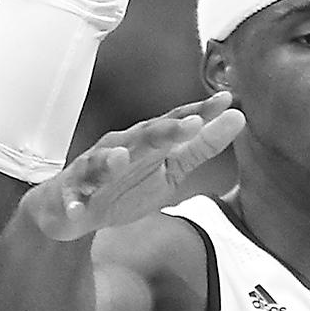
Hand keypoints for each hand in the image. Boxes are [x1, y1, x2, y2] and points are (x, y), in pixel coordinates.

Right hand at [28, 93, 243, 241]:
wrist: (73, 209)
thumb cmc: (125, 184)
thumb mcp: (171, 168)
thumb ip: (202, 146)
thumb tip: (237, 117)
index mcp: (147, 142)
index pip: (174, 123)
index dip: (198, 112)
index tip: (225, 101)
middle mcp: (120, 147)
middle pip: (142, 137)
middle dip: (164, 130)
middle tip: (192, 124)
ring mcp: (93, 170)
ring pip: (101, 162)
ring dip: (110, 160)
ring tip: (122, 158)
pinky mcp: (72, 193)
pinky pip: (73, 197)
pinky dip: (75, 202)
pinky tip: (79, 209)